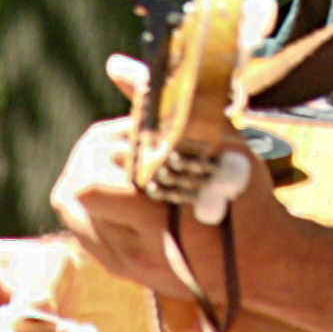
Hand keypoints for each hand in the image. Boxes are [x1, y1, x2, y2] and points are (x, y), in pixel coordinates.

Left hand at [49, 55, 281, 307]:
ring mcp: (123, 263)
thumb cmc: (247, 200)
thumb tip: (115, 65)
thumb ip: (165, 104)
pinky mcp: (119, 266)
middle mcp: (134, 251)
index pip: (89, 185)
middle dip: (96, 154)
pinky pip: (80, 224)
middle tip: (132, 141)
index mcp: (160, 224)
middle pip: (72, 191)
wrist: (263, 263)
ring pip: (69, 208)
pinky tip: (126, 184)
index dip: (107, 147)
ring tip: (129, 161)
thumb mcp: (221, 144)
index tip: (138, 135)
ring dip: (90, 173)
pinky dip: (92, 196)